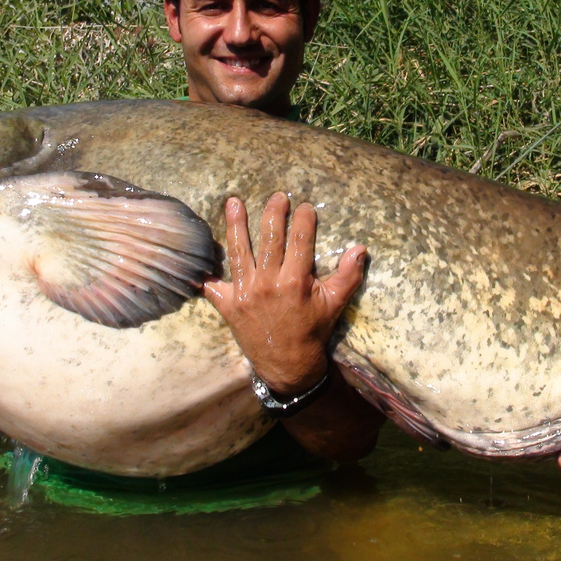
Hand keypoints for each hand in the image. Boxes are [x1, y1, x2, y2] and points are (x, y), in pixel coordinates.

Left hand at [203, 193, 365, 395]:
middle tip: (276, 196)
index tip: (304, 206)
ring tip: (233, 202)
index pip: (300, 240)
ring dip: (235, 225)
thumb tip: (361, 248)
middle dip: (273, 213)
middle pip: (269, 239)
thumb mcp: (334, 304)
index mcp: (295, 281)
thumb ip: (348, 275)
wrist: (288, 364)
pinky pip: (213, 285)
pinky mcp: (228, 305)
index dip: (303, 219)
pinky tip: (200, 253)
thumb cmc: (312, 330)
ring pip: (239, 252)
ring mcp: (245, 293)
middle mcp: (268, 283)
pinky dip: (206, 272)